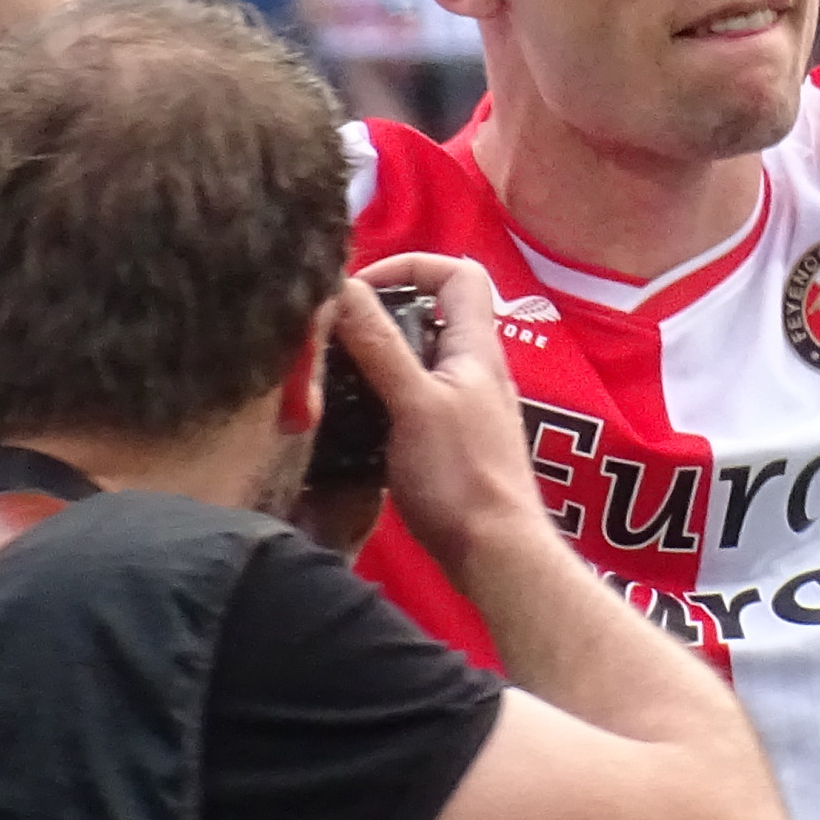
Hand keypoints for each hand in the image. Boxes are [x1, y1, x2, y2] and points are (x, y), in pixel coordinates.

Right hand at [335, 256, 554, 576]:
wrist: (494, 554)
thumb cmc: (460, 476)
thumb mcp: (414, 403)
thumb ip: (380, 344)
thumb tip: (341, 283)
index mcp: (476, 348)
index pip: (458, 273)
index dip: (412, 265)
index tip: (361, 288)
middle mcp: (473, 370)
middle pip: (428, 315)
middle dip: (377, 315)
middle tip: (329, 334)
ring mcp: (460, 409)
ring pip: (412, 362)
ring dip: (370, 360)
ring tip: (326, 374)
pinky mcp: (444, 444)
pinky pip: (405, 402)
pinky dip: (374, 400)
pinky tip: (342, 421)